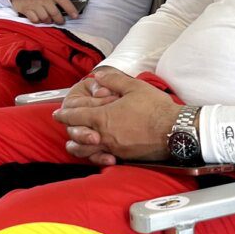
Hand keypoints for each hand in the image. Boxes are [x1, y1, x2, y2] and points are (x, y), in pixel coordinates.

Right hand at [9, 0, 81, 24]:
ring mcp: (35, 5)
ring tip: (49, 19)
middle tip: (60, 21)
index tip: (76, 16)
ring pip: (45, 18)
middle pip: (55, 14)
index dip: (71, 10)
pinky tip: (38, 18)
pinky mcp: (26, 9)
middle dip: (59, 20)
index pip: (65, 2)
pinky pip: (35, 20)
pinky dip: (38, 21)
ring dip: (48, 21)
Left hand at [54, 67, 181, 165]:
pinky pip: (102, 157)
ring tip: (73, 143)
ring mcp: (114, 148)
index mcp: (103, 117)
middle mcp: (105, 135)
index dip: (64, 113)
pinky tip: (95, 153)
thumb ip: (113, 80)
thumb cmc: (157, 109)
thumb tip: (98, 76)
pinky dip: (94, 155)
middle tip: (65, 125)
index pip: (76, 115)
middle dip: (68, 129)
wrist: (175, 131)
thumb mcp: (134, 86)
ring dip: (77, 146)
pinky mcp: (124, 157)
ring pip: (86, 151)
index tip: (58, 113)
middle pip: (77, 135)